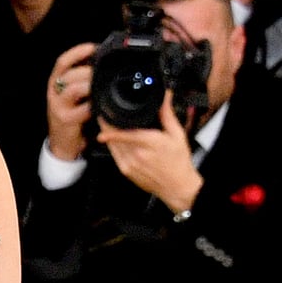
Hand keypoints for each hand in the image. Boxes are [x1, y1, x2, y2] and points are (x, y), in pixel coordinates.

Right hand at [46, 42, 96, 161]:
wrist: (62, 141)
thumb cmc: (70, 113)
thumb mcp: (71, 93)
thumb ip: (81, 78)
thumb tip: (99, 60)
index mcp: (56, 82)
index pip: (63, 61)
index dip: (77, 52)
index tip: (93, 47)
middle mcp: (54, 92)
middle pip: (69, 74)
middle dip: (87, 69)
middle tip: (102, 70)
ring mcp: (58, 106)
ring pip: (73, 89)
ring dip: (89, 85)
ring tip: (100, 86)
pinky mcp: (66, 120)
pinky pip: (81, 110)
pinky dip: (92, 106)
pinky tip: (99, 105)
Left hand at [97, 97, 203, 214]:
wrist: (177, 186)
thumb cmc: (179, 161)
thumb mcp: (177, 134)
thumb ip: (167, 114)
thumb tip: (166, 96)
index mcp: (150, 143)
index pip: (124, 133)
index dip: (109, 127)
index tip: (102, 117)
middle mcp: (137, 154)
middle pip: (114, 137)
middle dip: (106, 125)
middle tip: (104, 115)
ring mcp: (130, 164)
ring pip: (111, 146)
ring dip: (107, 134)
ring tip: (106, 124)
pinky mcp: (126, 171)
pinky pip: (114, 155)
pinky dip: (112, 146)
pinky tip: (114, 140)